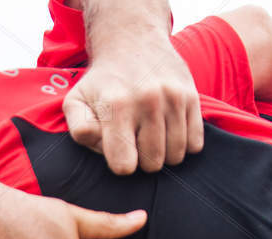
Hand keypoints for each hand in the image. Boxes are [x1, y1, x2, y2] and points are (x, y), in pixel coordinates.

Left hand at [63, 40, 204, 173]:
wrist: (132, 39)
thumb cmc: (102, 81)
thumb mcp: (77, 100)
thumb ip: (80, 129)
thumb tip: (101, 145)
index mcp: (117, 106)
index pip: (124, 165)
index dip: (120, 164)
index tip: (118, 149)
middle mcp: (148, 100)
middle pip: (152, 164)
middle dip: (142, 159)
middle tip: (135, 140)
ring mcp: (174, 98)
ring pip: (176, 156)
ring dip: (164, 153)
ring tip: (151, 134)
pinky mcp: (192, 96)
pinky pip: (195, 144)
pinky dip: (183, 144)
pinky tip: (168, 129)